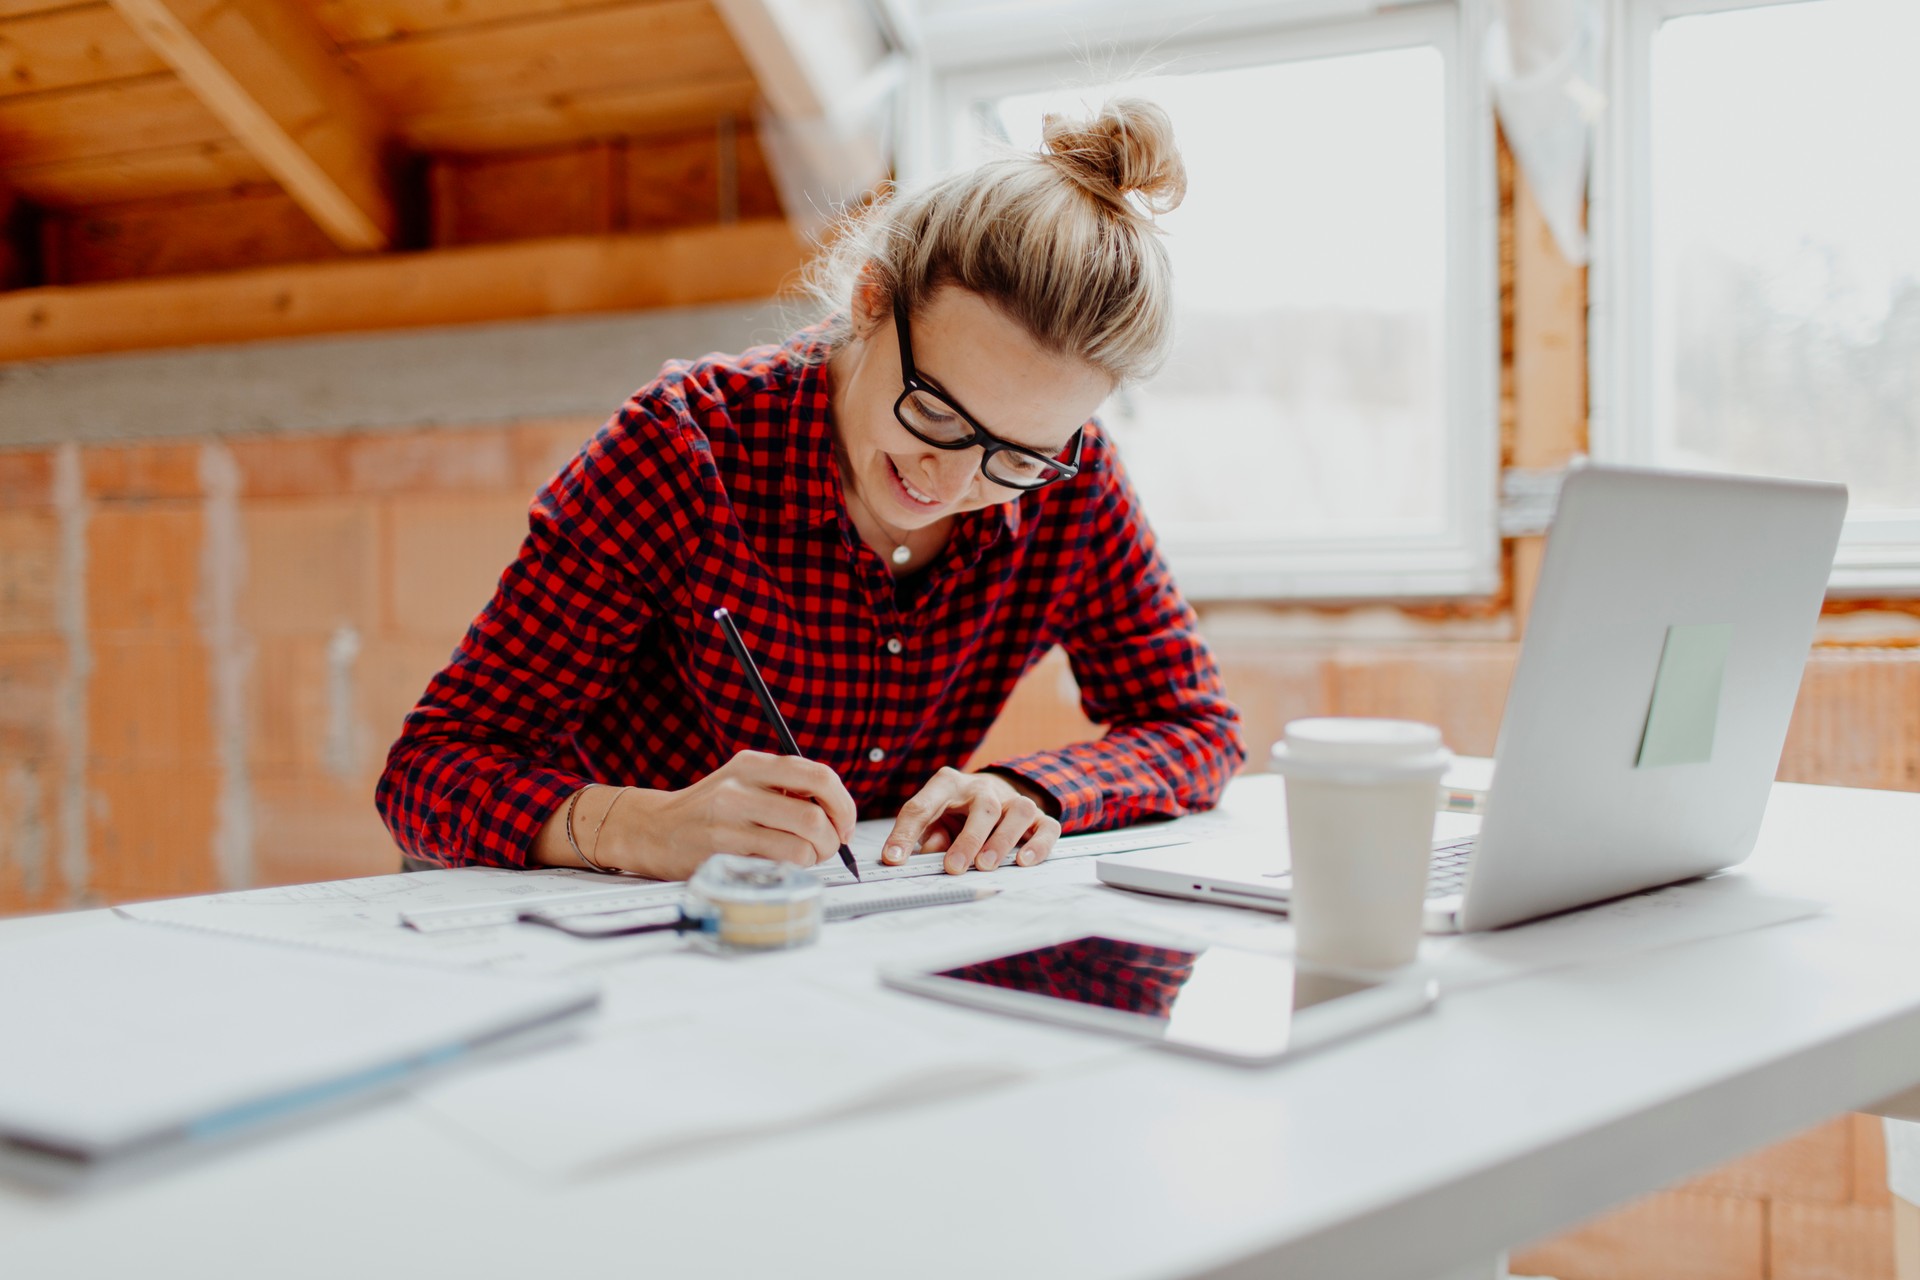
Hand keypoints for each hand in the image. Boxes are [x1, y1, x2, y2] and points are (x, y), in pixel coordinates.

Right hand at [547, 752, 856, 880]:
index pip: (819, 776)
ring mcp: (729, 818)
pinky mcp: (721, 850)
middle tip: (827, 848)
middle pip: (815, 816)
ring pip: (800, 844)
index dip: (844, 804)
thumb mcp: (745, 783)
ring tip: (802, 857)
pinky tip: (779, 865)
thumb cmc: (710, 810)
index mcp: (753, 763)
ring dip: (813, 858)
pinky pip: (776, 864)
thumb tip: (838, 812)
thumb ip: (786, 788)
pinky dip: (790, 869)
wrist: (654, 829)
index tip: (845, 824)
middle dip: (833, 840)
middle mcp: (741, 786)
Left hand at [879, 768, 1060, 874]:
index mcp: (948, 785)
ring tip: (987, 866)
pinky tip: (1024, 862)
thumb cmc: (955, 812)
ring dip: (1003, 840)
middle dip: (969, 839)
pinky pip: (1046, 827)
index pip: (923, 805)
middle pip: (982, 806)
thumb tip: (926, 856)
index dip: (905, 833)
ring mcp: (1013, 801)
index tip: (893, 859)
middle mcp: (983, 788)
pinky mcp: (1038, 817)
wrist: (992, 793)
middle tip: (955, 867)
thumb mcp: (933, 820)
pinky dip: (1038, 845)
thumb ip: (926, 836)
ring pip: (1018, 811)